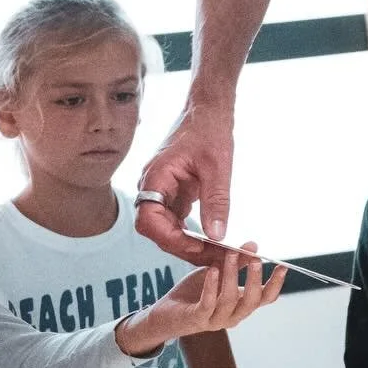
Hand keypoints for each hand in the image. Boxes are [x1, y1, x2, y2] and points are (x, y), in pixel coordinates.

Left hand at [117, 247, 283, 357]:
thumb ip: (236, 262)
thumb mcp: (218, 272)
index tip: (283, 265)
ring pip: (230, 300)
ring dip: (232, 276)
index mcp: (241, 305)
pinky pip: (208, 303)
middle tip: (255, 259)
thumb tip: (253, 245)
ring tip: (230, 256)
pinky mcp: (197, 319)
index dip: (276, 284)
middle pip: (252, 301)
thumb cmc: (195, 293)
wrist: (166, 313)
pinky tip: (213, 270)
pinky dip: (212, 286)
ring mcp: (215, 320)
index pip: (265, 298)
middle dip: (255, 279)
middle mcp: (232, 316)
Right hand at [136, 102, 234, 259]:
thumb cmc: (210, 129)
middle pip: (157, 230)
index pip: (148, 220)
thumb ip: (216, 200)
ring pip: (167, 228)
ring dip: (189, 244)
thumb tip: (216, 235)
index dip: (170, 239)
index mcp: (156, 177)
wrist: (209, 109)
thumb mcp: (218, 166)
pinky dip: (192, 234)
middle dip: (183, 248)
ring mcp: (162, 191)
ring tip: (217, 254)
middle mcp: (153, 186)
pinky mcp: (174, 193)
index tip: (197, 247)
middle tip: (215, 258)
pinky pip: (177, 220)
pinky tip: (213, 241)